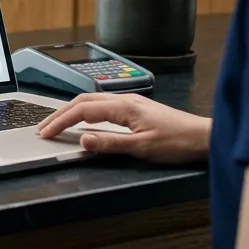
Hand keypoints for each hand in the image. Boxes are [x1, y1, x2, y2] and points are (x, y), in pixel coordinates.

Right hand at [36, 93, 210, 163]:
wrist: (204, 137)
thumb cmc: (178, 142)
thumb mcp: (142, 148)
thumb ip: (110, 143)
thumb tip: (82, 141)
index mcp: (123, 107)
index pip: (82, 111)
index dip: (61, 121)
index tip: (46, 132)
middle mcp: (125, 100)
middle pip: (83, 101)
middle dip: (60, 113)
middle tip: (44, 127)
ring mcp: (131, 103)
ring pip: (92, 101)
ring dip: (72, 111)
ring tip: (58, 123)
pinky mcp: (136, 109)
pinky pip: (103, 105)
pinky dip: (86, 112)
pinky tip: (84, 122)